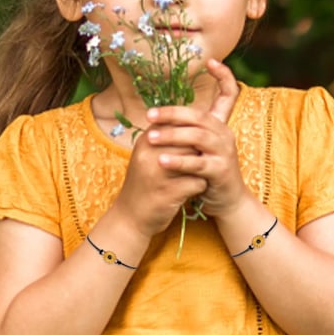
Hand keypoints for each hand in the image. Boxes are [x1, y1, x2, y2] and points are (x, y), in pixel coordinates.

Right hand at [112, 124, 206, 238]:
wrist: (130, 218)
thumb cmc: (145, 183)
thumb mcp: (149, 155)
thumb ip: (167, 136)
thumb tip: (193, 117)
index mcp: (146, 140)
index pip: (177, 122)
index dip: (193, 130)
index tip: (198, 141)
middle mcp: (150, 153)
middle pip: (191, 140)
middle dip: (200, 150)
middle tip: (203, 159)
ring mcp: (158, 173)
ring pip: (196, 160)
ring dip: (202, 168)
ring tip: (199, 173)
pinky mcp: (168, 193)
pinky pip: (197, 183)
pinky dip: (200, 187)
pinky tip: (193, 190)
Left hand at [145, 59, 248, 216]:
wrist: (226, 202)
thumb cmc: (205, 171)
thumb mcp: (197, 147)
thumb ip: (186, 130)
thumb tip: (159, 115)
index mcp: (219, 125)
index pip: (229, 94)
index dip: (224, 76)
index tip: (211, 61)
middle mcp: (225, 134)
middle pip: (199, 116)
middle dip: (172, 113)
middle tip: (149, 115)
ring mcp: (225, 152)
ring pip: (197, 137)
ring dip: (171, 136)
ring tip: (150, 138)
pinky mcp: (221, 171)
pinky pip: (198, 163)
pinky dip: (179, 161)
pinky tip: (162, 160)